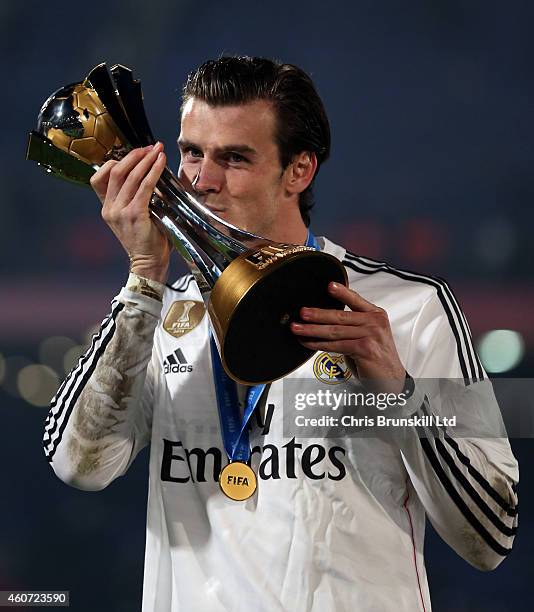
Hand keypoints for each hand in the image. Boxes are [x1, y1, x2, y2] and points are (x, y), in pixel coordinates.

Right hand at [91, 142, 170, 282]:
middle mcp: (109, 208)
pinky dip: (154, 172)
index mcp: (106, 208)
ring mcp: (120, 211)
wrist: (149, 263)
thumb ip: (136, 197)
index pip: (99, 177)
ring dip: (145, 160)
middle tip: (150, 147)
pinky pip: (144, 186)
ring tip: (157, 151)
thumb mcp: (135, 216)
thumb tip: (150, 173)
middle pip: (115, 171)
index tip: (134, 155)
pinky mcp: (135, 214)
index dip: (115, 162)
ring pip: (130, 176)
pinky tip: (162, 163)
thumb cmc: (148, 240)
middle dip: (134, 155)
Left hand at [290, 282, 405, 392]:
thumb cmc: (376, 357)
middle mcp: (375, 322)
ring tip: (298, 328)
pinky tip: (308, 343)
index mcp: (376, 314)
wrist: (390, 379)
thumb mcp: (368, 334)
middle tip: (302, 313)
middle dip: (317, 314)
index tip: (329, 286)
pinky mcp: (364, 348)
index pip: (356, 300)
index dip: (342, 292)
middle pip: (340, 316)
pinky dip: (318, 345)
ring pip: (335, 331)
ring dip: (313, 330)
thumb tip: (324, 318)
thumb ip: (352, 324)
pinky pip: (335, 345)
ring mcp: (371, 335)